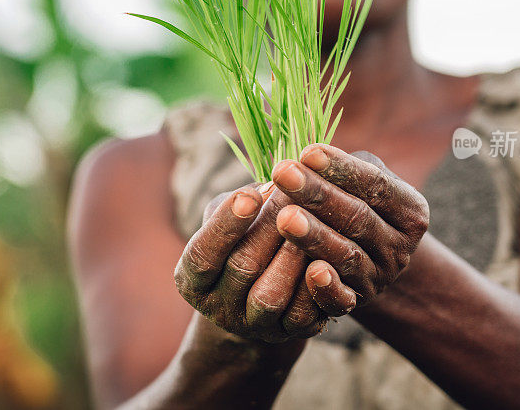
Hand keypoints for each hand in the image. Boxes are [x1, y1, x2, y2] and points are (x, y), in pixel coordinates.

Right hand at [174, 182, 328, 342]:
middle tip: (293, 193)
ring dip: (291, 256)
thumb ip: (240, 203)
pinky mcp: (288, 334)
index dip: (226, 224)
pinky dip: (315, 285)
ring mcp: (253, 326)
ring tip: (310, 221)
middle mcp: (218, 308)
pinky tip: (326, 255)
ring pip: (270, 296)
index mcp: (193, 279)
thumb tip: (271, 184)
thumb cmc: (245, 240)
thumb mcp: (232, 220)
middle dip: (269, 227)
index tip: (250, 194)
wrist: (266, 293)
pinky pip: (303, 316)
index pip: (202, 253)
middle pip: (241, 269)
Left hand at [271, 144, 429, 315]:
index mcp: (410, 210)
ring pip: (347, 256)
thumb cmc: (357, 203)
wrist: (368, 259)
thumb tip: (307, 156)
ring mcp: (380, 277)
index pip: (375, 185)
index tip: (307, 152)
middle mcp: (400, 247)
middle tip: (284, 174)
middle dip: (319, 194)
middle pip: (359, 218)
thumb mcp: (363, 181)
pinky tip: (309, 271)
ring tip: (284, 217)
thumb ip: (345, 168)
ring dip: (315, 236)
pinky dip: (327, 287)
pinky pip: (342, 298)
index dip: (341, 168)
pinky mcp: (356, 302)